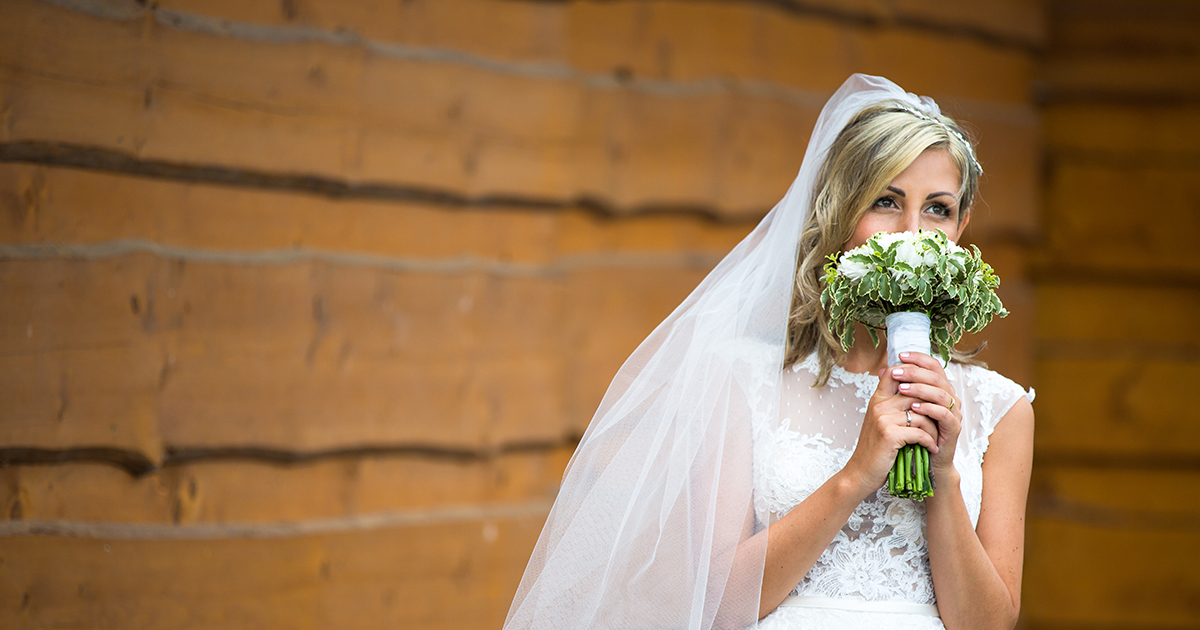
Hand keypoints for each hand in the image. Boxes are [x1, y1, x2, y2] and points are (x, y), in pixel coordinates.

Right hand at [842, 360, 941, 497]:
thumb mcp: (880, 421)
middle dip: (933, 408)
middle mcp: (879, 405)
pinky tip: (930, 448)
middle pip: (916, 393)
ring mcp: (883, 419)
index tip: (929, 387)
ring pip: (922, 414)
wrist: (861, 472)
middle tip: (940, 422)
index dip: (913, 372)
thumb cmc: (875, 449)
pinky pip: (920, 432)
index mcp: (877, 400)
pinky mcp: (889, 434)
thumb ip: (892, 404)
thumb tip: (908, 390)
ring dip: (933, 429)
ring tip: (935, 439)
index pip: (894, 372)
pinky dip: (929, 442)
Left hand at [890, 352, 962, 476]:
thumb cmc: (913, 431)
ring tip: (902, 389)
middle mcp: (950, 398)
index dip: (918, 358)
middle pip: (937, 377)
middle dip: (916, 372)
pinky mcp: (954, 428)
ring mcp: (954, 413)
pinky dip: (929, 409)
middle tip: (897, 372)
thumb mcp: (902, 407)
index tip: (900, 355)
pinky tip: (914, 407)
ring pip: (942, 394)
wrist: (922, 460)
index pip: (933, 366)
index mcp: (939, 389)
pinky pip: (945, 414)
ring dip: (921, 389)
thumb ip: (896, 389)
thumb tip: (883, 370)